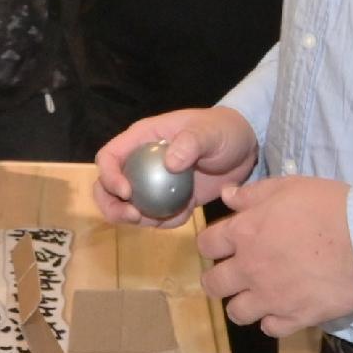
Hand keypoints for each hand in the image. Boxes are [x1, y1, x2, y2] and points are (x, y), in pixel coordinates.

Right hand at [94, 106, 258, 222]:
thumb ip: (190, 142)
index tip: (127, 192)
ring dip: (136, 219)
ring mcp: (153, 184)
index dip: (108, 175)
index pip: (109, 156)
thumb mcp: (209, 132)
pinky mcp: (169, 200)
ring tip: (159, 220)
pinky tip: (183, 216)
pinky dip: (163, 222)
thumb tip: (170, 163)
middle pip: (107, 186)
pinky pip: (155, 217)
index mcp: (141, 139)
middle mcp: (140, 162)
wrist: (244, 148)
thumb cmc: (223, 130)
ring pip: (127, 206)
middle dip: (112, 205)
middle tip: (134, 217)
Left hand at [192, 174, 352, 333]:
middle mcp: (249, 269)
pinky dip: (272, 321)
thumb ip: (253, 193)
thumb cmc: (328, 207)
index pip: (206, 245)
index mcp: (244, 233)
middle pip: (213, 284)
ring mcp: (271, 297)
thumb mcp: (289, 187)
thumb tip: (226, 196)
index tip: (223, 245)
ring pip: (237, 312)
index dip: (212, 244)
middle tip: (233, 274)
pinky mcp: (295, 318)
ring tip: (256, 295)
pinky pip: (270, 328)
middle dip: (218, 279)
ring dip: (242, 304)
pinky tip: (281, 309)